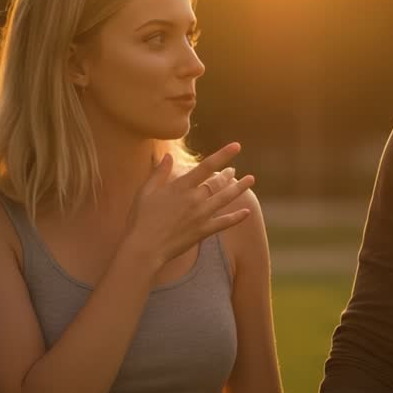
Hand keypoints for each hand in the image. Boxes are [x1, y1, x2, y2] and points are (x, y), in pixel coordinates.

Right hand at [123, 142, 253, 263]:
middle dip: (229, 173)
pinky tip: (247, 211)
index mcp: (181, 186)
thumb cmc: (141, 218)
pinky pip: (225, 222)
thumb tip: (167, 156)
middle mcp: (195, 198)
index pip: (207, 166)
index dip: (224, 154)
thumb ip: (159, 172)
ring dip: (239, 188)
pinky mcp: (203, 231)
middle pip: (218, 182)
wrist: (145, 247)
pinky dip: (237, 217)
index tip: (236, 146)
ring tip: (251, 180)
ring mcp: (201, 215)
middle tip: (234, 170)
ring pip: (226, 198)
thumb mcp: (146, 191)